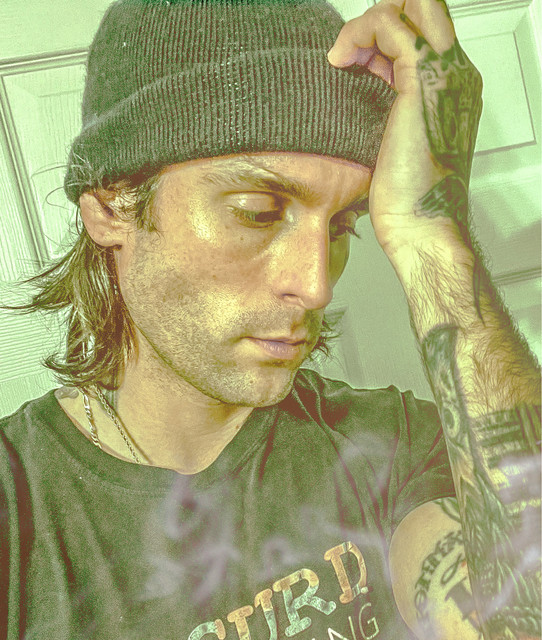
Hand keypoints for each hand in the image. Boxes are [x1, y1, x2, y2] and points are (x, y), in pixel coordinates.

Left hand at [328, 0, 482, 255]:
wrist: (421, 226)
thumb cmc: (408, 198)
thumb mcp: (396, 143)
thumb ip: (390, 110)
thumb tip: (362, 94)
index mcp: (451, 87)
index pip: (425, 30)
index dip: (386, 34)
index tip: (356, 62)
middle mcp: (454, 73)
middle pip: (425, 6)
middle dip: (381, 17)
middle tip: (353, 51)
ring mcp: (443, 74)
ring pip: (412, 5)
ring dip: (367, 23)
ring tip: (343, 58)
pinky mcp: (422, 82)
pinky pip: (392, 27)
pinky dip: (359, 33)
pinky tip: (341, 60)